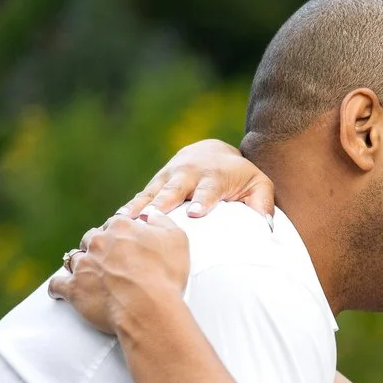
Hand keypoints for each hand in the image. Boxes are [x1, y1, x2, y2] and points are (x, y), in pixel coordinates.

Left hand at [48, 211, 191, 334]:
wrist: (148, 308)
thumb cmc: (165, 275)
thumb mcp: (176, 240)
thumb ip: (162, 222)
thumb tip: (150, 213)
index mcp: (120, 227)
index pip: (115, 223)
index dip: (120, 233)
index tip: (124, 242)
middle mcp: (97, 241)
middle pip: (91, 239)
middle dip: (97, 248)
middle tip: (106, 260)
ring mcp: (83, 265)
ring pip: (73, 259)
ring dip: (78, 265)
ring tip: (84, 273)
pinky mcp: (73, 288)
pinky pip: (57, 286)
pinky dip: (57, 288)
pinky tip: (59, 291)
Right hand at [118, 138, 274, 218]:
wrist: (213, 152)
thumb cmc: (239, 176)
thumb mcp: (258, 185)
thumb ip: (263, 205)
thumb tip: (266, 230)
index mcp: (213, 177)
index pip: (208, 190)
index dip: (202, 201)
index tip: (195, 214)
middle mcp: (188, 175)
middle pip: (174, 190)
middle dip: (163, 203)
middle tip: (151, 217)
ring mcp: (169, 178)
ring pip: (151, 193)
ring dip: (138, 206)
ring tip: (122, 220)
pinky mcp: (155, 184)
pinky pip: (140, 197)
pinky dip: (129, 207)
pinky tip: (115, 220)